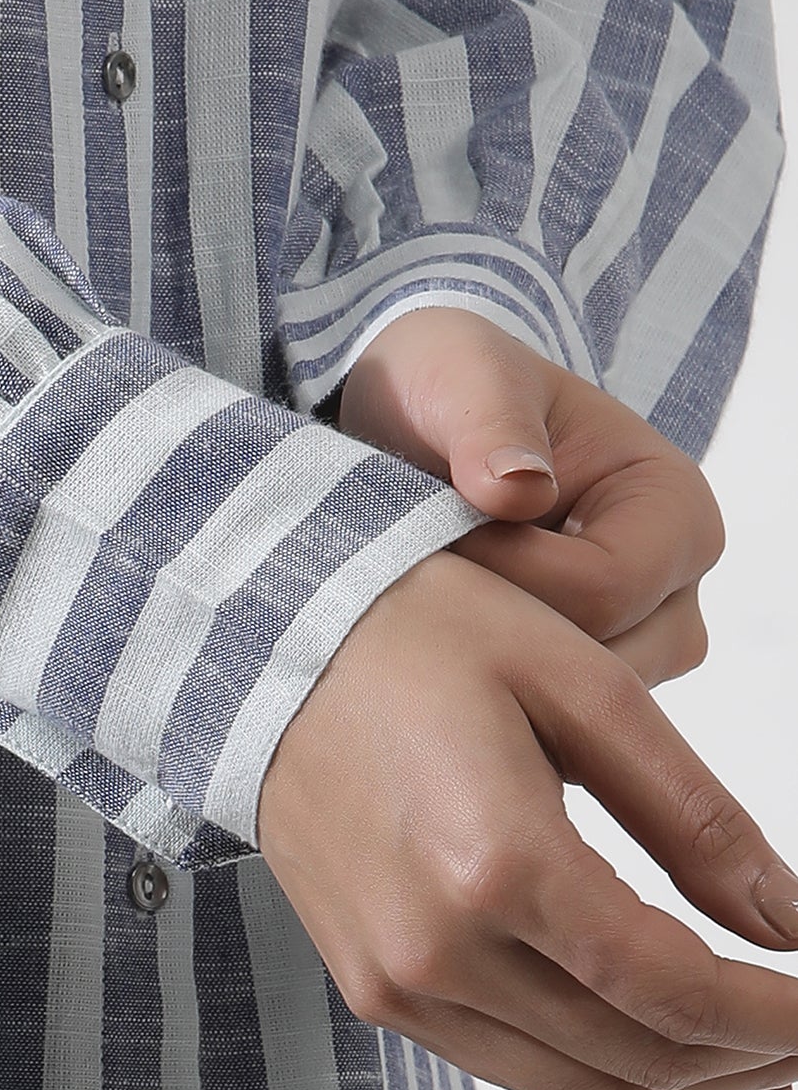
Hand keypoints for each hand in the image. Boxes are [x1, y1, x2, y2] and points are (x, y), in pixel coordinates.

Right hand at [257, 548, 797, 1089]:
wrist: (262, 646)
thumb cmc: (422, 636)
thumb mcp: (582, 688)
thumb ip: (696, 817)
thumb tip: (795, 924)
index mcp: (496, 865)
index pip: (675, 992)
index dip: (780, 1019)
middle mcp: (438, 951)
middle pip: (637, 1062)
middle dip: (750, 1063)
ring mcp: (396, 982)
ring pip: (580, 1089)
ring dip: (685, 1084)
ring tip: (759, 1049)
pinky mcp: (373, 988)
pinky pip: (513, 1067)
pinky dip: (603, 1069)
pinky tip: (652, 1030)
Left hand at [329, 305, 723, 689]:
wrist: (421, 422)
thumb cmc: (457, 386)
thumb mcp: (463, 374)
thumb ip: (491, 423)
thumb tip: (520, 491)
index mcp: (675, 509)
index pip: (605, 590)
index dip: (507, 576)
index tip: (431, 538)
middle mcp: (674, 589)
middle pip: (598, 663)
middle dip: (496, 627)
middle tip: (415, 573)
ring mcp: (634, 643)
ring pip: (566, 702)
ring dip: (485, 656)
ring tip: (425, 594)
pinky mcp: (582, 675)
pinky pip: (536, 715)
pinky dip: (480, 679)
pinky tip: (431, 631)